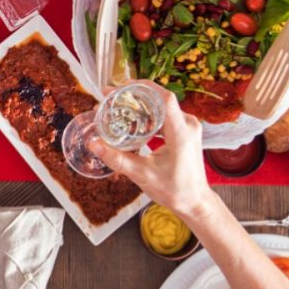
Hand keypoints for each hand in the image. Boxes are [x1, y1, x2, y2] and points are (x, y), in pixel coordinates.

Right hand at [89, 83, 219, 220]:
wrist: (195, 202)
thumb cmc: (174, 190)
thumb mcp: (142, 174)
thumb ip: (117, 158)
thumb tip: (94, 143)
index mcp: (181, 132)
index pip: (164, 98)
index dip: (142, 87)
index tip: (120, 86)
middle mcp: (188, 125)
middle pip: (159, 99)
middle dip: (133, 95)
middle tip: (109, 97)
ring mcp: (188, 127)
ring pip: (161, 106)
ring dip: (139, 104)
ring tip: (116, 106)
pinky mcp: (184, 132)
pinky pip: (164, 116)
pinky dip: (147, 115)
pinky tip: (131, 120)